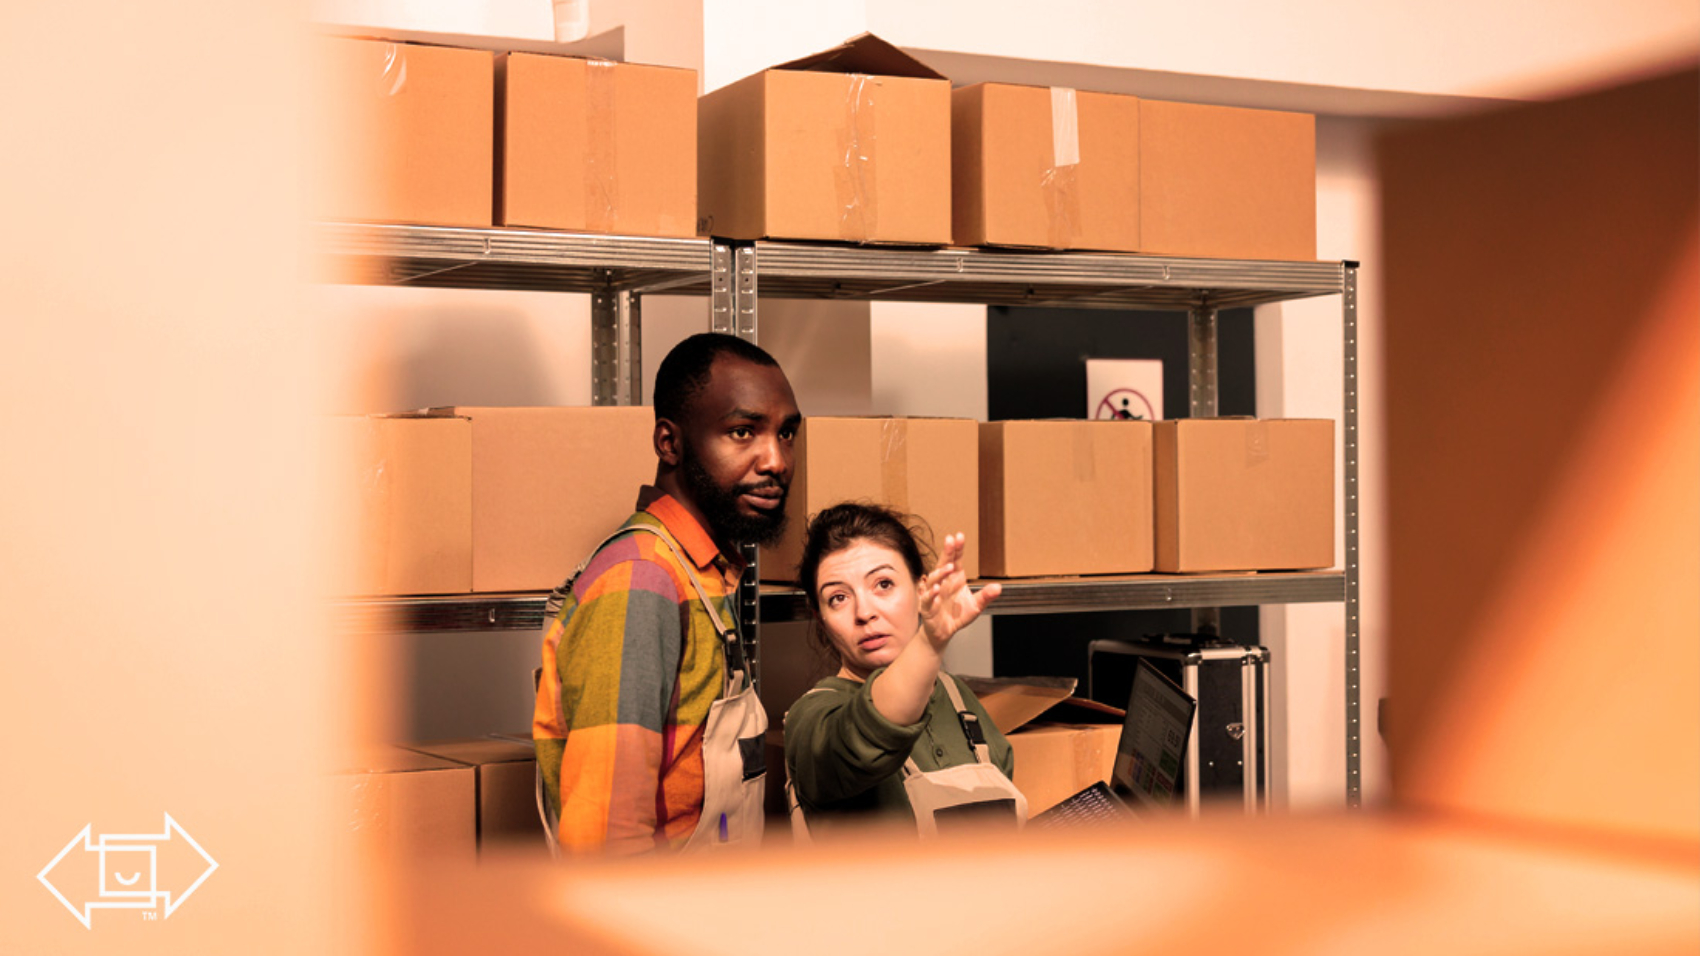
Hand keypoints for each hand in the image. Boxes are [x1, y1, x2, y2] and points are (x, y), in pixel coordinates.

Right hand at [918, 533, 1001, 648]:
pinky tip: (936, 589)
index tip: (959, 536)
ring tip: (949, 568)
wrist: (944, 632)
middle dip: (947, 552)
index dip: (957, 549)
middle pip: (944, 564)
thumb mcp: (976, 606)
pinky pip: (927, 599)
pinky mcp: (927, 607)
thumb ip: (986, 596)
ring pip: (934, 579)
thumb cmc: (957, 615)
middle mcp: (943, 583)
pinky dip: (931, 594)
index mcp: (955, 579)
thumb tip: (999, 587)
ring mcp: (934, 593)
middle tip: (950, 540)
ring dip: (940, 573)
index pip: (955, 560)